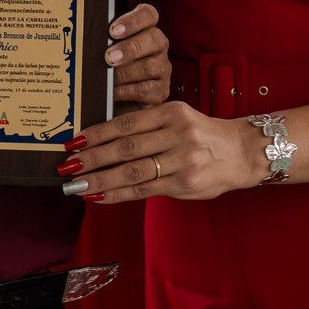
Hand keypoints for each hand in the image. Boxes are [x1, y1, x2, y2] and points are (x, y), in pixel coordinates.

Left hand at [59, 102, 263, 203]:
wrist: (242, 152)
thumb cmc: (203, 134)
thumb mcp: (178, 118)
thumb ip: (147, 127)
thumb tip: (103, 140)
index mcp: (172, 112)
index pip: (126, 123)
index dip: (96, 133)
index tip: (73, 142)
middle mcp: (178, 134)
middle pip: (125, 148)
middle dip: (92, 159)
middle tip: (66, 166)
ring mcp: (182, 160)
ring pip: (132, 172)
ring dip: (100, 180)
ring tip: (76, 185)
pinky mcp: (185, 183)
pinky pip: (144, 190)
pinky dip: (118, 194)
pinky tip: (99, 196)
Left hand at [105, 3, 171, 107]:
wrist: (115, 99)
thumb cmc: (109, 68)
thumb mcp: (107, 50)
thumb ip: (105, 42)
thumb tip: (92, 40)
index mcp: (146, 29)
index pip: (148, 15)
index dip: (133, 21)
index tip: (113, 30)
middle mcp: (158, 47)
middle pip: (154, 39)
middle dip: (130, 48)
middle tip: (109, 57)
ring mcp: (162, 69)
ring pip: (150, 66)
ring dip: (126, 72)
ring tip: (108, 77)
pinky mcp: (160, 91)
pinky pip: (147, 90)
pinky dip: (127, 91)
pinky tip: (113, 92)